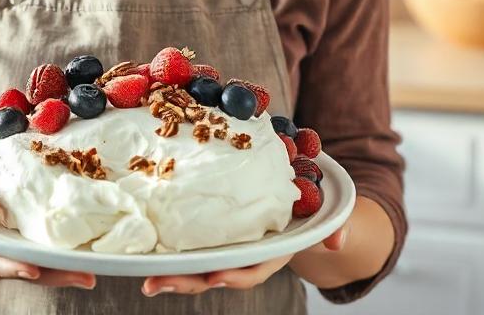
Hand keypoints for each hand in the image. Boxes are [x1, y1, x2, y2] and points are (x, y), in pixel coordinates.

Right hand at [0, 160, 96, 289]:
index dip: (11, 266)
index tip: (31, 271)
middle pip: (27, 264)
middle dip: (54, 274)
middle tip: (84, 277)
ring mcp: (17, 233)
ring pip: (45, 254)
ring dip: (70, 263)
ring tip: (96, 269)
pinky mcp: (33, 218)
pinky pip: (54, 229)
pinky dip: (74, 235)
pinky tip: (98, 239)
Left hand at [140, 225, 346, 296]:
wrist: (301, 199)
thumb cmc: (312, 207)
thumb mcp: (329, 213)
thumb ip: (335, 227)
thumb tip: (337, 241)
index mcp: (272, 252)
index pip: (252, 271)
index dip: (234, 277)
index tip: (215, 278)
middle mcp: (247, 255)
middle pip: (215, 274)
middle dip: (188, 282)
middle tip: (158, 283)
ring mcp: (228, 247)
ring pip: (197, 266)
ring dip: (172, 274)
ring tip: (146, 280)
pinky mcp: (213, 234)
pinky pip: (190, 244)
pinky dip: (170, 251)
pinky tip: (146, 254)